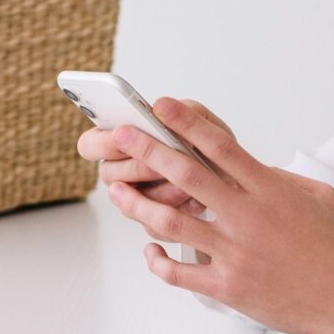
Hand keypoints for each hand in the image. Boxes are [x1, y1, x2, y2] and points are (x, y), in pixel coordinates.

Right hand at [77, 99, 232, 216]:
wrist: (243, 191)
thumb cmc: (218, 153)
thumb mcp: (209, 126)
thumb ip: (187, 114)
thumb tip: (160, 107)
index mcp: (123, 143)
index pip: (90, 144)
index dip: (102, 142)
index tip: (122, 134)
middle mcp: (123, 172)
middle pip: (108, 174)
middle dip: (138, 167)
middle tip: (159, 162)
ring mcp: (136, 200)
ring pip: (130, 204)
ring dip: (161, 192)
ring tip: (189, 185)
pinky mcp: (153, 226)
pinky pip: (152, 227)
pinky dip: (177, 214)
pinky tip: (196, 202)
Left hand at [106, 97, 333, 333]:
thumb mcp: (316, 199)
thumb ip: (278, 179)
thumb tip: (248, 167)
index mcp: (269, 190)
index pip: (221, 147)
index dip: (187, 123)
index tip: (162, 106)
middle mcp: (246, 217)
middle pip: (185, 177)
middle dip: (148, 152)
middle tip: (120, 136)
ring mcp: (233, 253)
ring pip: (170, 223)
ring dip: (137, 205)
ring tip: (116, 191)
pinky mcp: (225, 286)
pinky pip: (178, 272)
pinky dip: (157, 261)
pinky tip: (149, 251)